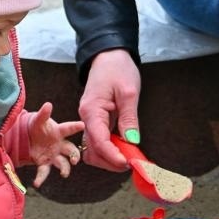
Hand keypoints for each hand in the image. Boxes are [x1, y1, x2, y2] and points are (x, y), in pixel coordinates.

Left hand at [27, 102, 83, 187]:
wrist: (28, 137)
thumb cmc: (37, 126)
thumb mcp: (38, 120)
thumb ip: (43, 114)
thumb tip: (48, 105)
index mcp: (59, 132)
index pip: (69, 129)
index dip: (75, 126)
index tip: (82, 125)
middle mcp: (59, 145)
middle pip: (71, 150)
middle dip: (75, 156)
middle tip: (74, 160)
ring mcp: (53, 155)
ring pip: (62, 163)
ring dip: (65, 169)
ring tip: (64, 174)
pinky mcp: (45, 163)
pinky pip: (44, 172)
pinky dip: (41, 178)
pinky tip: (37, 183)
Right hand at [78, 49, 140, 171]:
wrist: (108, 55)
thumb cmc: (117, 68)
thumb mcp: (128, 92)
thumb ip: (129, 118)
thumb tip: (132, 142)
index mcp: (91, 110)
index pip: (98, 141)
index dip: (112, 156)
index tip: (127, 163)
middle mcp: (86, 118)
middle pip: (92, 150)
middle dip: (110, 161)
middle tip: (131, 163)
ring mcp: (89, 120)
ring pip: (93, 149)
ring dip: (108, 158)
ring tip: (128, 157)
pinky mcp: (95, 120)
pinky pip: (98, 141)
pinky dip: (108, 149)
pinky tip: (122, 149)